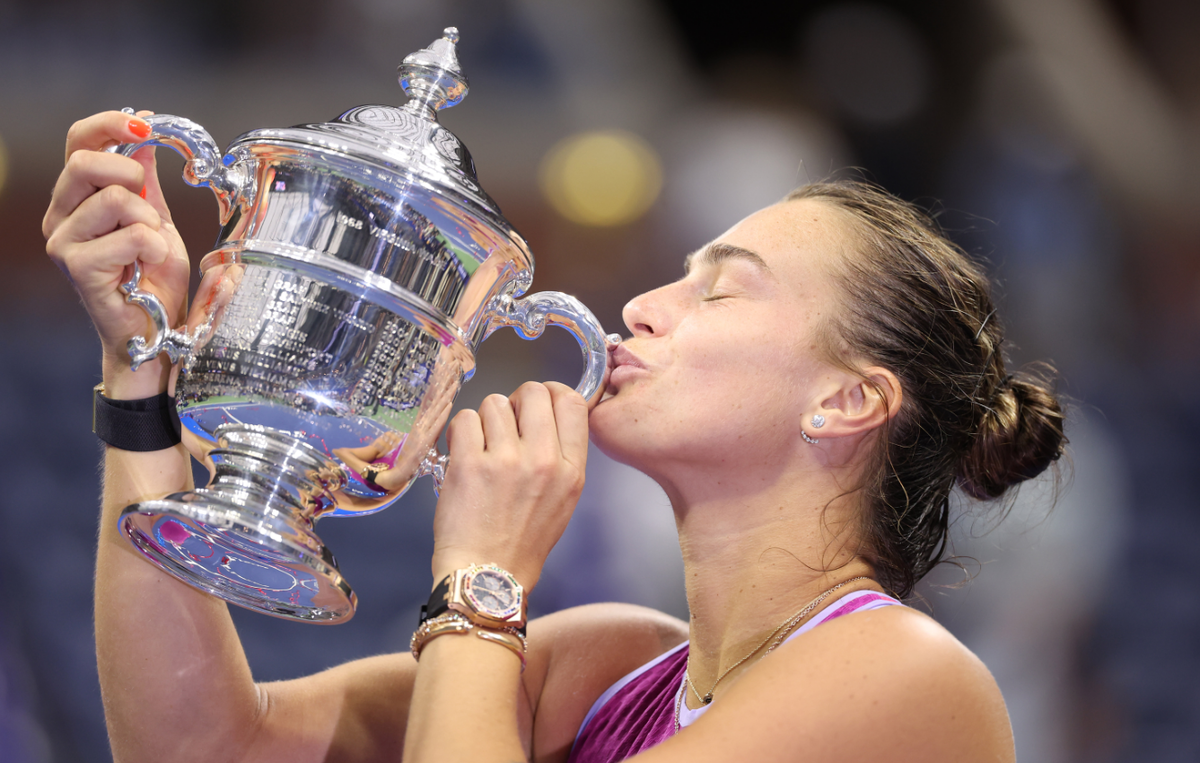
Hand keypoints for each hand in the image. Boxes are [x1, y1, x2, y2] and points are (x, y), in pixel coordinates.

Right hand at [42, 110, 189, 397]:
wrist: (156, 328)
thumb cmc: (152, 278)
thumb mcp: (156, 217)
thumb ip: (146, 180)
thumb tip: (143, 135)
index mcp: (77, 197)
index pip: (78, 141)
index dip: (110, 124)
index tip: (146, 124)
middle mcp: (60, 216)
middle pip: (83, 161)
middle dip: (131, 174)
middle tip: (150, 206)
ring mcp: (63, 241)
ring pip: (114, 198)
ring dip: (150, 220)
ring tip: (152, 246)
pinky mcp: (77, 267)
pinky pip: (130, 235)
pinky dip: (154, 246)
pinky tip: (149, 265)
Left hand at [430, 381, 588, 591]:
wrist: (487, 577)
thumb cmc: (521, 542)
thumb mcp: (563, 500)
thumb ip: (561, 456)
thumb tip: (546, 414)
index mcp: (571, 470)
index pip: (573, 402)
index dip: (552, 392)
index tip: (536, 402)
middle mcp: (543, 461)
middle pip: (533, 392)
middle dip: (516, 401)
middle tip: (504, 425)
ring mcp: (506, 461)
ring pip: (495, 403)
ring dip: (485, 420)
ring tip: (482, 449)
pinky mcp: (469, 465)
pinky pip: (465, 419)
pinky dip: (461, 432)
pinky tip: (462, 454)